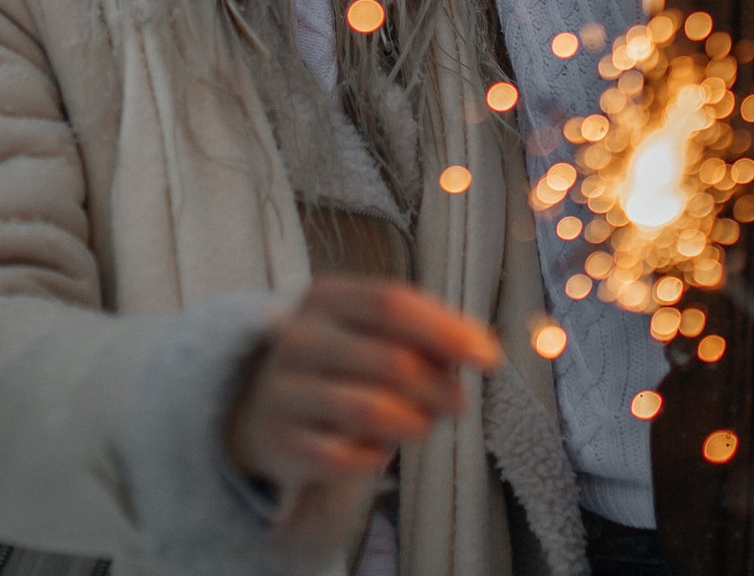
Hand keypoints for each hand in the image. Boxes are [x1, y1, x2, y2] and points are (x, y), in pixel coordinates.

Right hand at [225, 275, 503, 491]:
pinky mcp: (279, 441)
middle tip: (458, 403)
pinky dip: (376, 458)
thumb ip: (425, 331)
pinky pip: (347, 457)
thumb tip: (483, 350)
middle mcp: (299, 336)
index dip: (446, 330)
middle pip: (391, 361)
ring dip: (415, 423)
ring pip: (372, 411)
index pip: (392, 303)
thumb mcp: (373, 330)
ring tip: (423, 425)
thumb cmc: (341, 360)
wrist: (264, 407)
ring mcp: (283, 389)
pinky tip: (378, 450)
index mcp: (327, 296)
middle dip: (439, 387)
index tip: (489, 358)